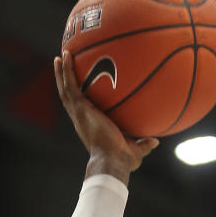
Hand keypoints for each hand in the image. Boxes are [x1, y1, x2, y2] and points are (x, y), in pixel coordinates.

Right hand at [55, 51, 157, 175]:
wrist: (113, 160)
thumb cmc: (122, 160)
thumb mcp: (135, 151)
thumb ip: (143, 144)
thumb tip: (155, 142)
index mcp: (90, 126)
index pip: (82, 110)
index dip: (79, 100)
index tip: (79, 88)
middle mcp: (81, 119)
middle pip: (70, 96)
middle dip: (65, 82)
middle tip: (63, 66)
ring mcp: (79, 113)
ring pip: (66, 89)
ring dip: (62, 72)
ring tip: (60, 56)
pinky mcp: (80, 108)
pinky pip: (71, 86)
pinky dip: (66, 71)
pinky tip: (65, 57)